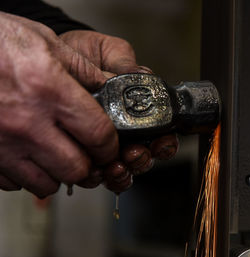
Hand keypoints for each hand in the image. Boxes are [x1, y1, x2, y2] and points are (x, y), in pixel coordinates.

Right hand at [0, 12, 118, 196]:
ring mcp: (2, 143)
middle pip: (76, 169)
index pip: (99, 135)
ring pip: (46, 184)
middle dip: (88, 164)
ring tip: (57, 154)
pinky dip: (25, 174)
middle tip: (86, 153)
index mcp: (50, 91)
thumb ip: (83, 70)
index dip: (111, 146)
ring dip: (58, 173)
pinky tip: (27, 153)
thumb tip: (108, 87)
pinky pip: (13, 183)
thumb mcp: (45, 42)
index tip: (109, 146)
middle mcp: (26, 123)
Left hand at [60, 30, 178, 191]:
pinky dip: (100, 177)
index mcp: (138, 110)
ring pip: (124, 171)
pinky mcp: (83, 154)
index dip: (164, 142)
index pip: (161, 133)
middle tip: (132, 154)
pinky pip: (97, 175)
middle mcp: (126, 132)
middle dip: (142, 160)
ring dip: (123, 172)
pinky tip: (94, 171)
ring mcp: (105, 146)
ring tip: (113, 165)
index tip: (158, 142)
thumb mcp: (107, 52)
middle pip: (145, 157)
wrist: (50, 62)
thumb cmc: (82, 56)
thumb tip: (142, 75)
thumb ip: (126, 63)